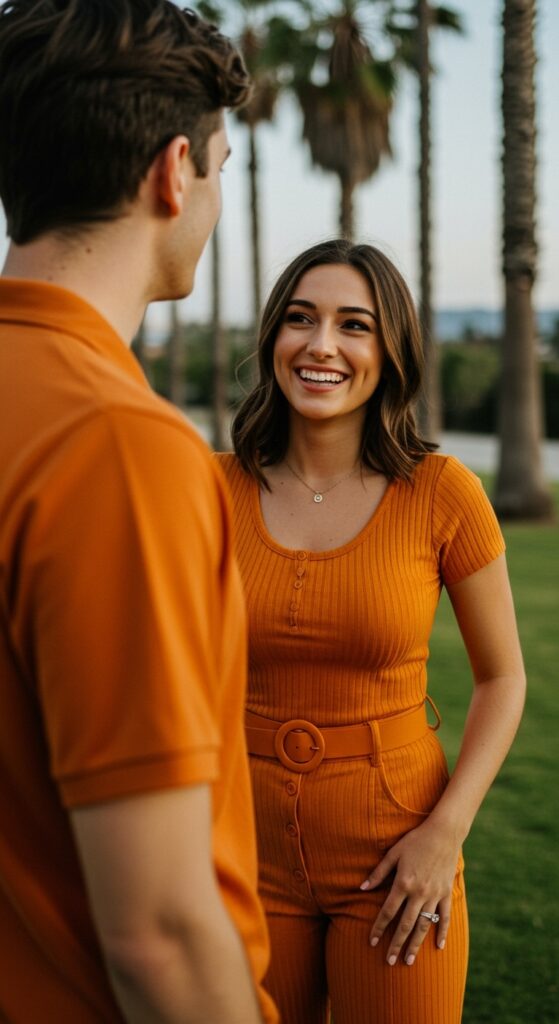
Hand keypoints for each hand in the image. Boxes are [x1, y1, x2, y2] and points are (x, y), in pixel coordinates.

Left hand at [360, 818, 460, 965]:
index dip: (378, 928)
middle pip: (405, 924)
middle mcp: (419, 893)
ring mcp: (435, 895)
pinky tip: (438, 947)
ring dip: (415, 945)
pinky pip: (444, 917)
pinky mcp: (446, 893)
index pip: (388, 912)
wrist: (444, 832)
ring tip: (408, 961)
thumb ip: (378, 873)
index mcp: (403, 883)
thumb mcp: (394, 853)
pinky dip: (442, 932)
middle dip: (396, 944)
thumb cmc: (415, 840)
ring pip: (424, 925)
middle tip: (389, 961)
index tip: (371, 942)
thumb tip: (362, 888)